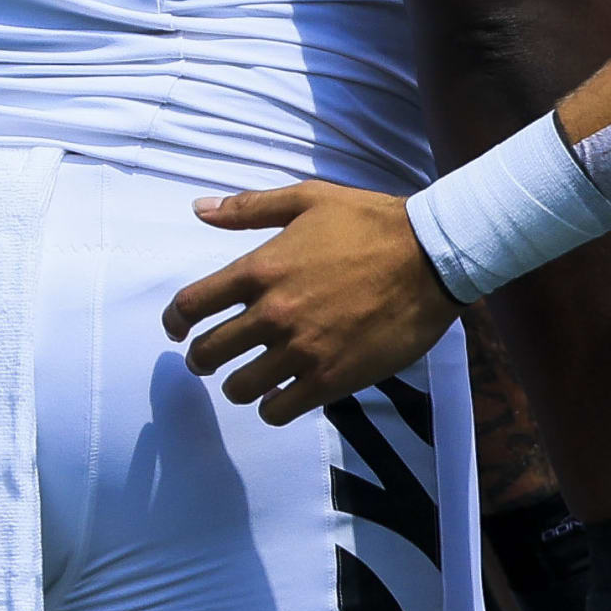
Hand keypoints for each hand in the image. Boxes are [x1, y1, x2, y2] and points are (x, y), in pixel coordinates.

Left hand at [163, 181, 460, 420]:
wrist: (435, 256)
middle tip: (211, 360)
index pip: (191, 305)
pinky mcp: (330, 378)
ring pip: (239, 388)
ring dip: (239, 385)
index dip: (175, 322)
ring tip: (252, 379)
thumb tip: (199, 210)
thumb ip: (252, 207)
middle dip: (202, 359)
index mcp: (261, 269)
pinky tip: (283, 394)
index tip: (178, 330)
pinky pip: (278, 410)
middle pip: (207, 353)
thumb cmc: (373, 223)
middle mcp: (273, 313)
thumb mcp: (311, 200)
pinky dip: (274, 406)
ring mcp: (301, 350)